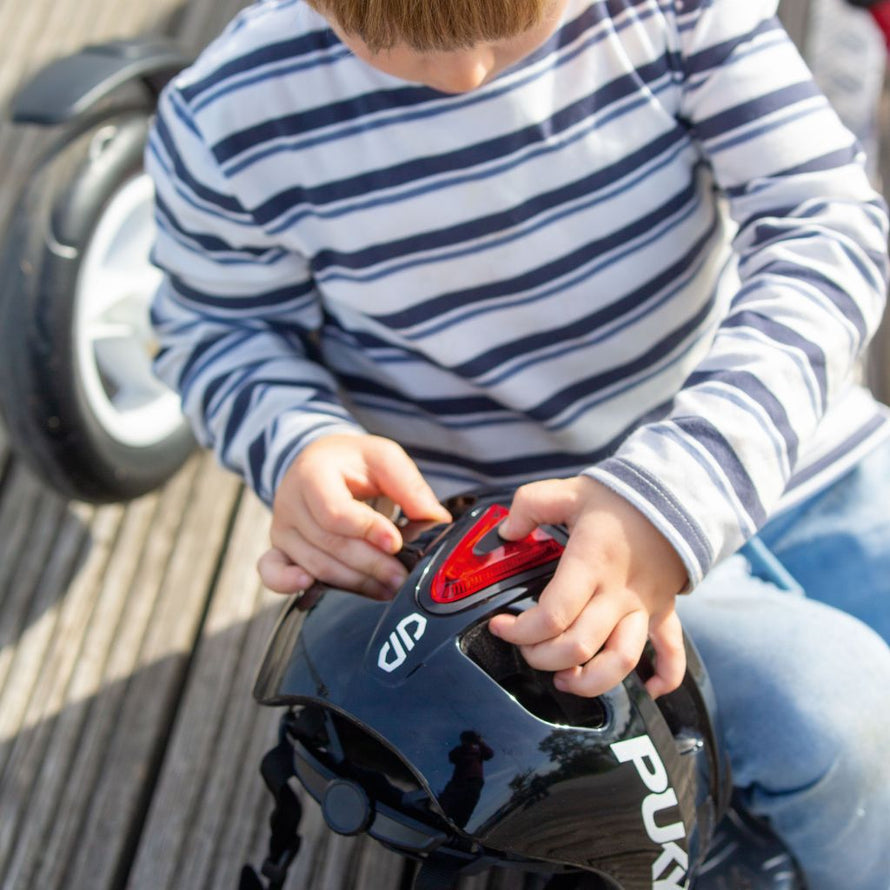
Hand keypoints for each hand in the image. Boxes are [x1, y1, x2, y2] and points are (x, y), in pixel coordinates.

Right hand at [259, 434, 450, 598]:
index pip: (335, 511)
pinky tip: (311, 587)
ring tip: (388, 588)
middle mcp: (290, 501)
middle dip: (369, 564)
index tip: (394, 542)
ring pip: (315, 564)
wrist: (321, 463)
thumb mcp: (384, 459)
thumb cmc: (354, 462)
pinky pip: (273, 572)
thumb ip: (409, 487)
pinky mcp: (280, 548)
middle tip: (401, 576)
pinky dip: (287, 584)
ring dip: (354, 582)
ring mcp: (282, 528)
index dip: (366, 529)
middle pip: (329, 543)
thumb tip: (436, 522)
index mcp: (313, 473)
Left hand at [488, 476, 687, 697]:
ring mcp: (643, 606)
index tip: (501, 626)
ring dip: (591, 681)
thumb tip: (506, 532)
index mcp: (590, 564)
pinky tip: (647, 690)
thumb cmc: (621, 496)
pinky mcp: (663, 611)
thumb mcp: (569, 491)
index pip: (552, 616)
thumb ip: (530, 506)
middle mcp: (617, 593)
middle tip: (526, 649)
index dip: (519, 631)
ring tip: (565, 680)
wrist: (678, 494)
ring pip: (621, 662)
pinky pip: (672, 655)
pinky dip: (663, 679)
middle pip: (578, 647)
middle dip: (543, 658)